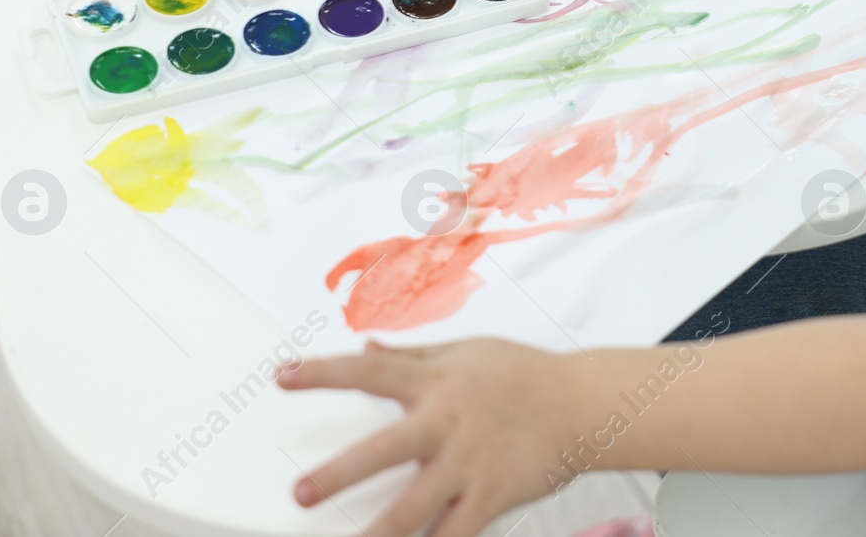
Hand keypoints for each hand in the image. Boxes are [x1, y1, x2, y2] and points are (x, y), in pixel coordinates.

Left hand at [279, 338, 582, 536]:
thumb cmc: (524, 374)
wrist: (581, 404)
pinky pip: (455, 532)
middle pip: (383, 449)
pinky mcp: (491, 494)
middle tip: (302, 491)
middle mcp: (446, 421)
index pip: (369, 371)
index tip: (284, 376)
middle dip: (340, 473)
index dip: (323, 373)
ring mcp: (468, 462)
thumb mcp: (465, 350)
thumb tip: (366, 347)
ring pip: (413, 506)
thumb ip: (412, 353)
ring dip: (376, 532)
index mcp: (435, 380)